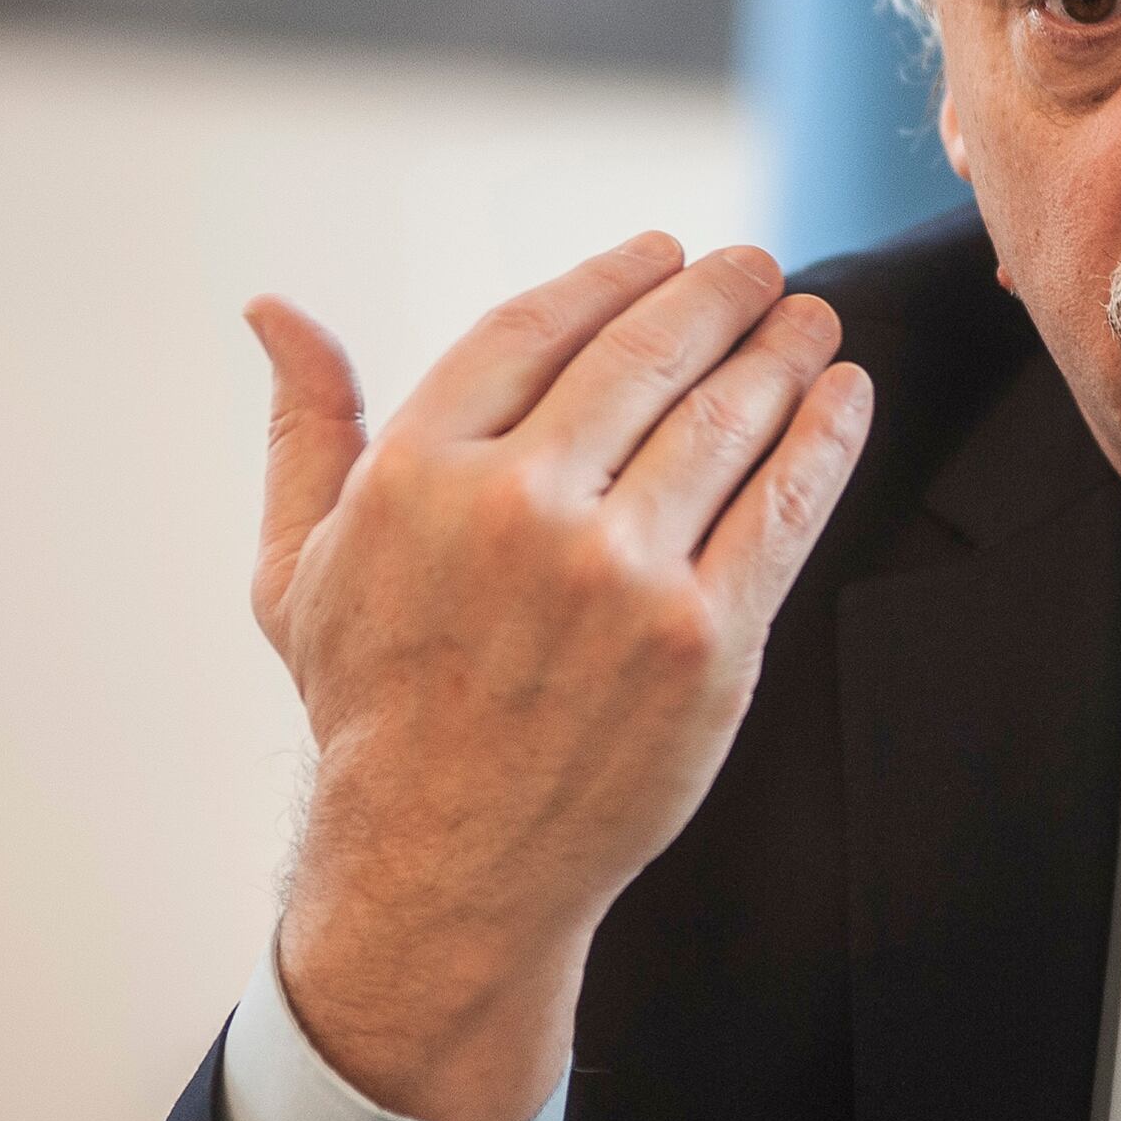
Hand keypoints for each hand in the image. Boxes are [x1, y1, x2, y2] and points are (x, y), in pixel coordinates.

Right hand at [240, 234, 873, 1120]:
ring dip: (782, 352)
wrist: (442, 869)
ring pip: (723, 421)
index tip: (661, 251)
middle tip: (757, 270)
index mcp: (418, 475)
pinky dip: (825, 438)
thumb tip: (275, 309)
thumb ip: (305, 428)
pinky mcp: (703, 642)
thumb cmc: (371, 711)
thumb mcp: (294, 568)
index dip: (612, 276)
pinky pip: (782, 508)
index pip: (535, 327)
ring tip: (809, 323)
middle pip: (646, 357)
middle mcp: (520, 510)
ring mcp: (619, 577)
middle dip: (717, 296)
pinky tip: (844, 397)